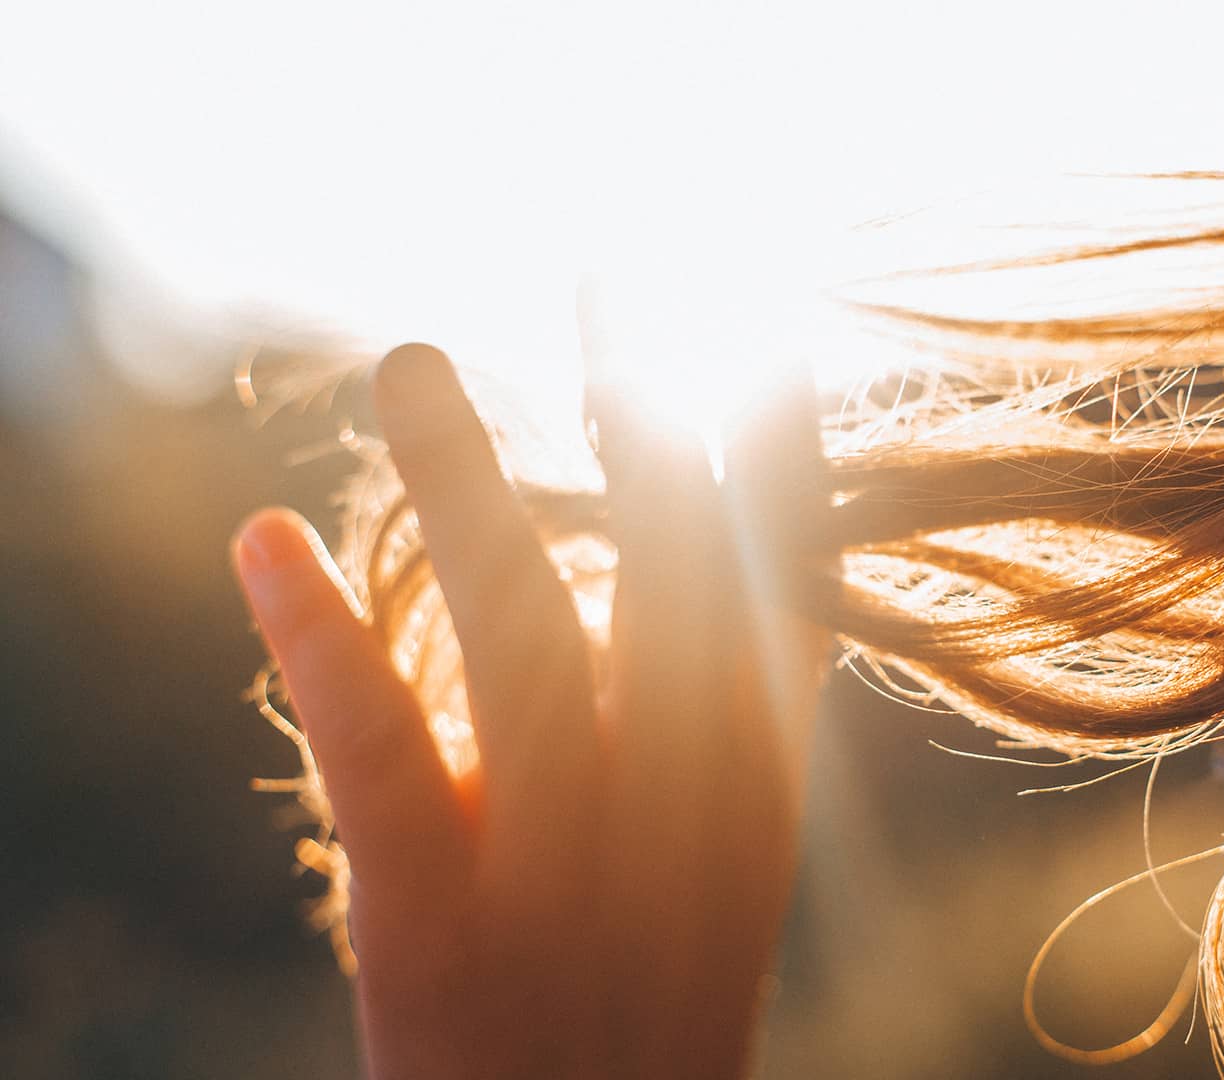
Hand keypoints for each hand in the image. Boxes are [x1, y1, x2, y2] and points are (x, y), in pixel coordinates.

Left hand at [233, 344, 829, 1078]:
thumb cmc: (649, 999)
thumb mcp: (724, 856)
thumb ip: (725, 711)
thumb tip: (718, 549)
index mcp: (760, 790)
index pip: (791, 590)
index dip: (780, 456)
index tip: (760, 331)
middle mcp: (687, 814)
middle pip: (676, 582)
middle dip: (646, 421)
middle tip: (611, 275)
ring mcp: (569, 869)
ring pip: (528, 640)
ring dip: (468, 486)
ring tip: (413, 362)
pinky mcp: (443, 928)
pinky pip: (390, 765)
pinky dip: (327, 643)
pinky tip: (263, 544)